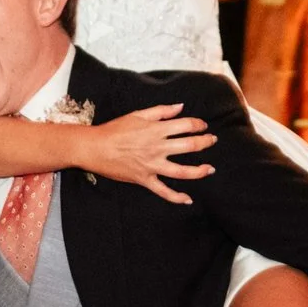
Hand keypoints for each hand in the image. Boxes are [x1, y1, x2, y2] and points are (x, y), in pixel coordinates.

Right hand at [81, 103, 213, 204]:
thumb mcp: (137, 114)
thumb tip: (181, 107)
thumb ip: (161, 110)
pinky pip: (163, 191)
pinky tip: (188, 199)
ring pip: (182, 171)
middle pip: (190, 146)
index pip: (186, 126)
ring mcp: (152, 166)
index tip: (203, 126)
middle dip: (205, 143)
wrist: (94, 147)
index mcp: (156, 130)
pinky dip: (176, 197)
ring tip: (210, 169)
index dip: (199, 125)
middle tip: (212, 141)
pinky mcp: (144, 179)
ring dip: (199, 171)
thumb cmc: (114, 129)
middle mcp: (157, 148)